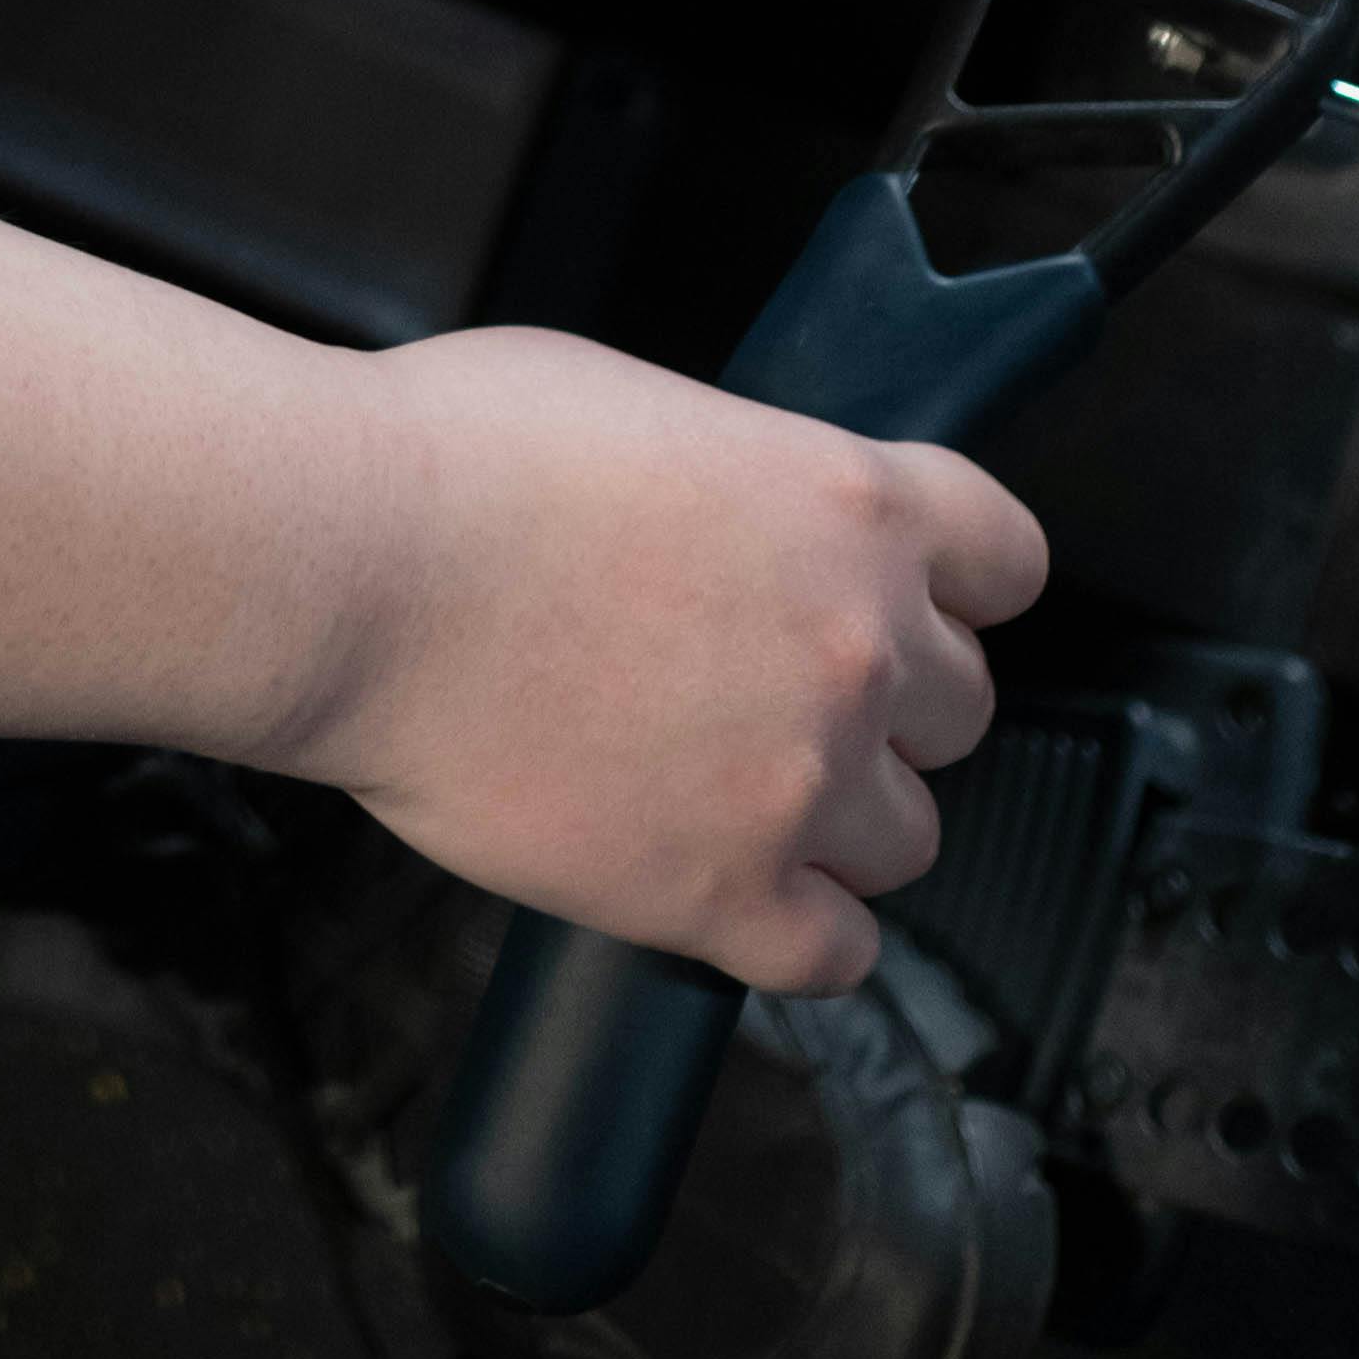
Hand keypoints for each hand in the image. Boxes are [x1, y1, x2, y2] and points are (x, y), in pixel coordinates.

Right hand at [274, 324, 1045, 988]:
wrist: (352, 568)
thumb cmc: (453, 462)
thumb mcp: (642, 405)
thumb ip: (744, 480)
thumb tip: (745, 520)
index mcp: (851, 504)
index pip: (1007, 559)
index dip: (957, 586)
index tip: (916, 602)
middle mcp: (860, 646)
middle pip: (961, 708)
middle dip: (883, 702)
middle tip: (778, 693)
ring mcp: (803, 780)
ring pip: (907, 838)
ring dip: (838, 819)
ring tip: (734, 791)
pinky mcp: (725, 893)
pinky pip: (835, 954)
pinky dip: (794, 931)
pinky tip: (727, 887)